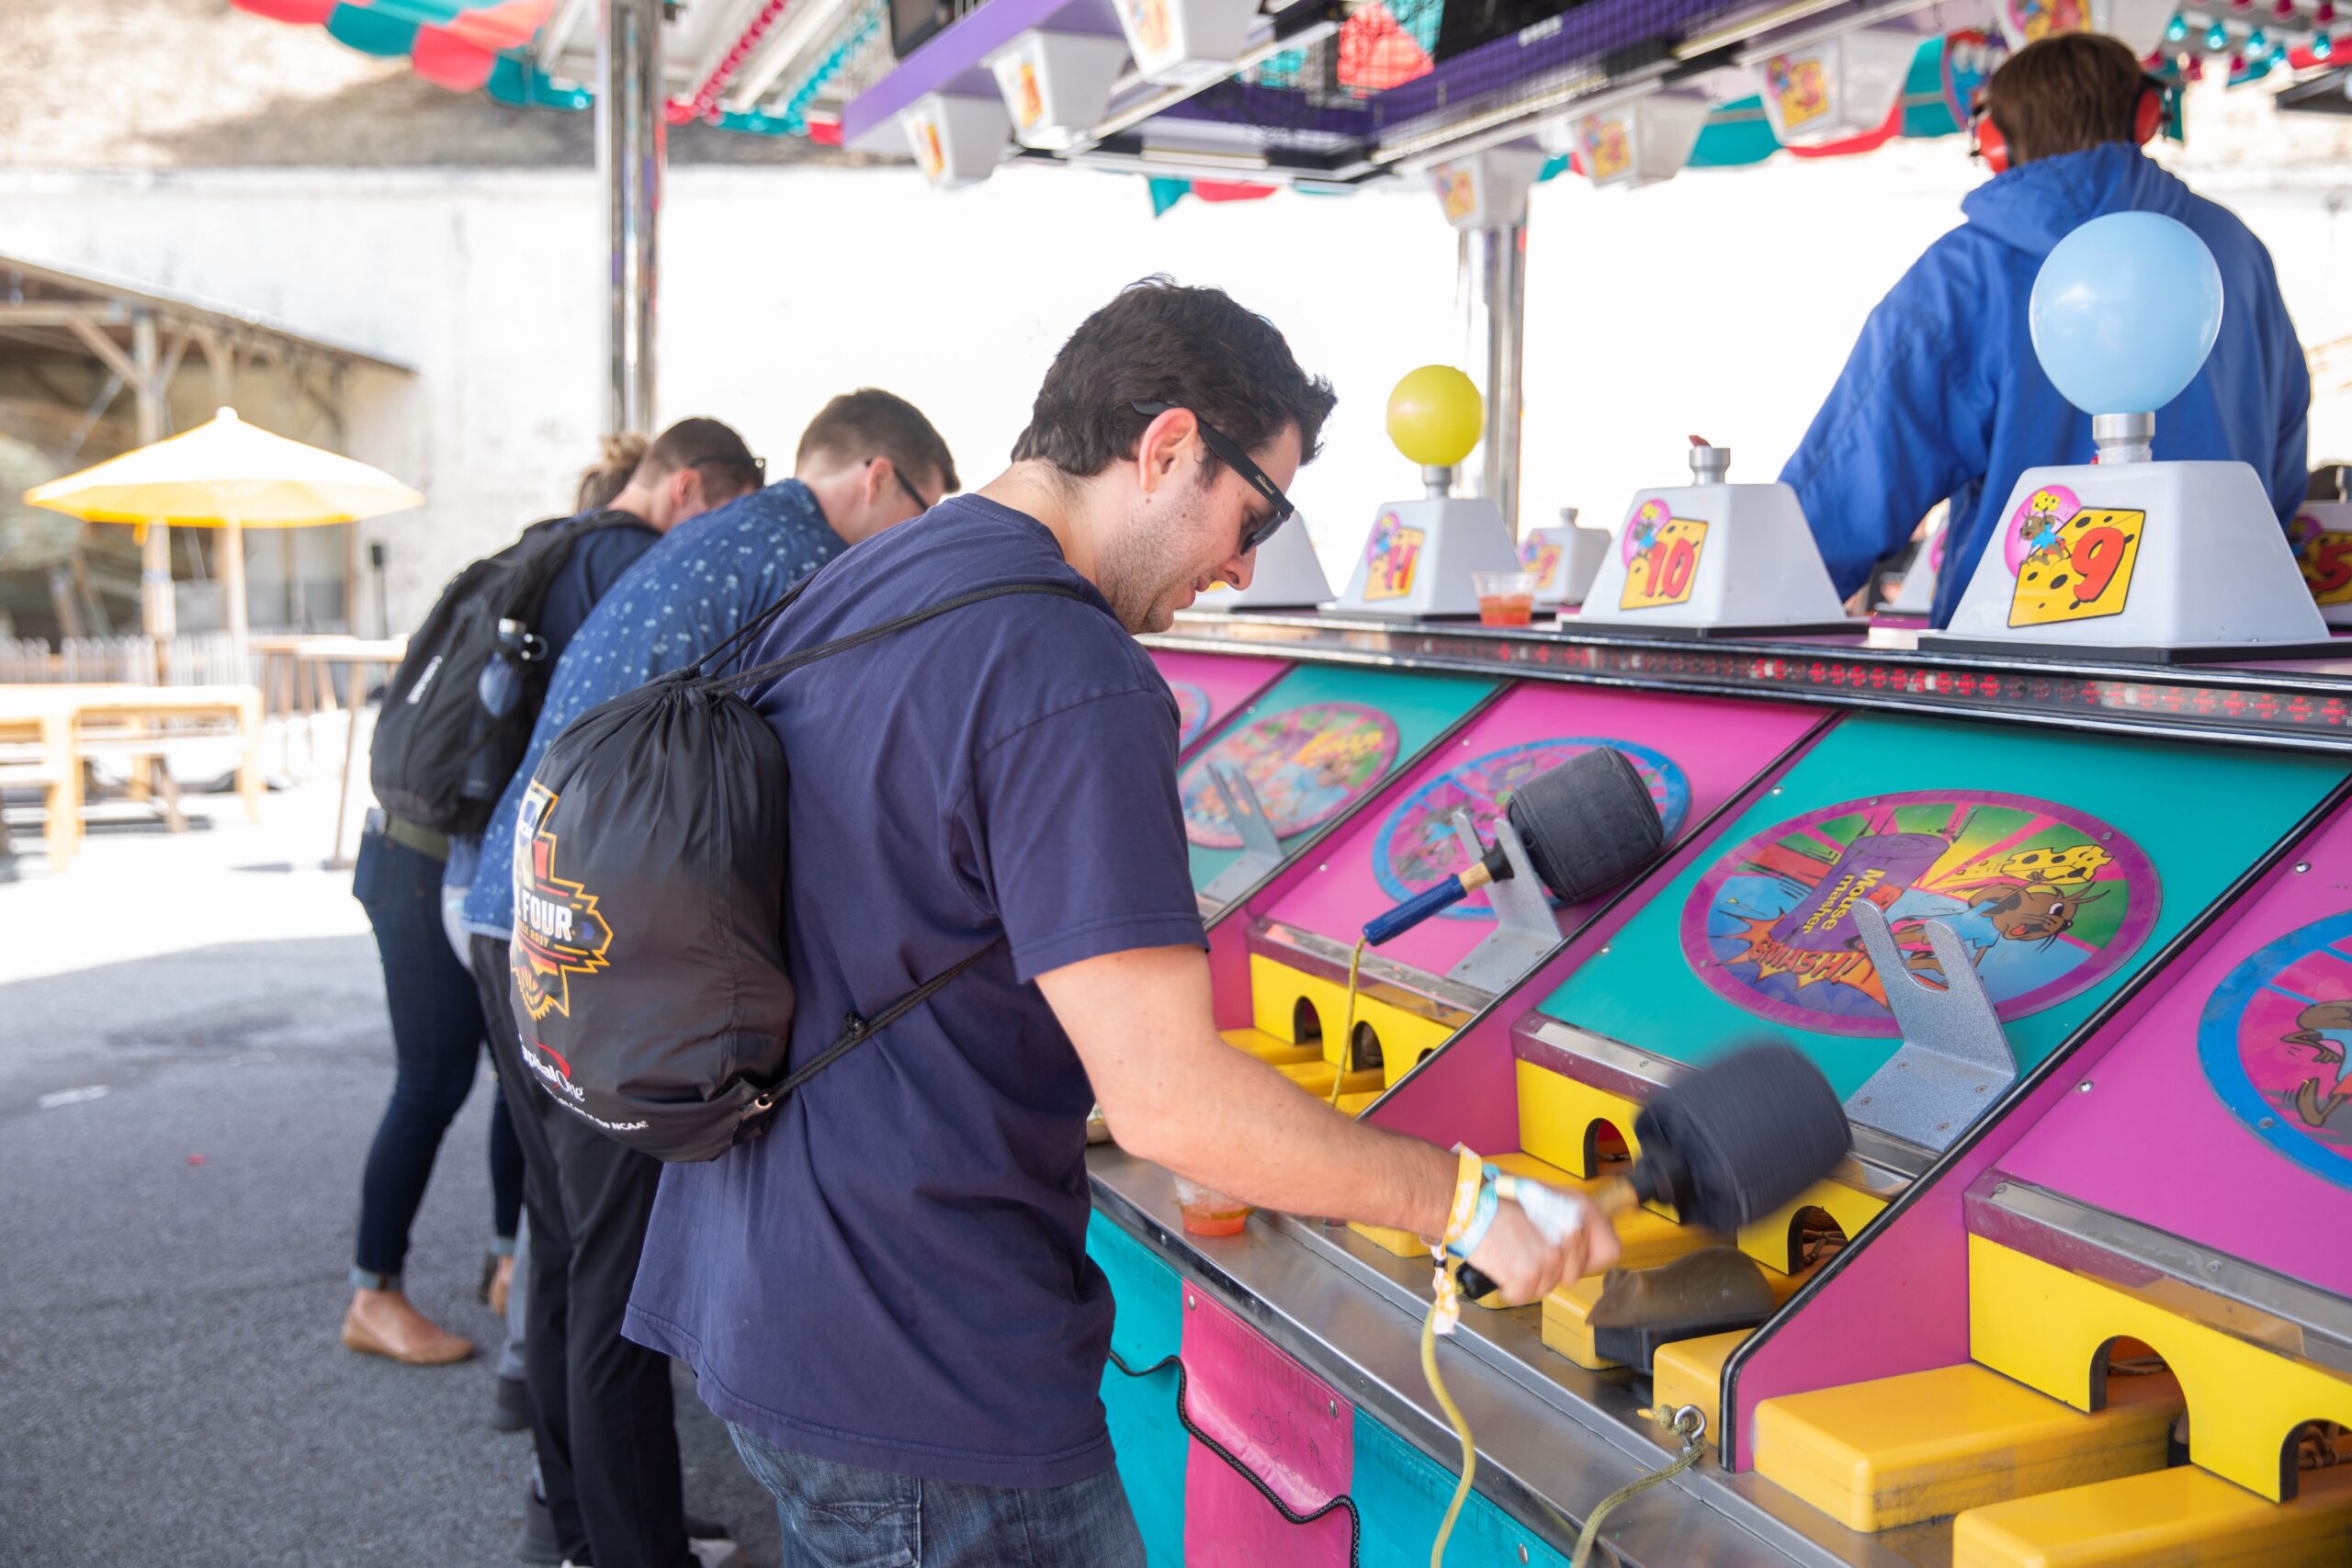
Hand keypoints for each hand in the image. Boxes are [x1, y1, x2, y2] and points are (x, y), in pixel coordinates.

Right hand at [1461, 1191, 1620, 1305]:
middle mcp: (1573, 1234)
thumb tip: (1580, 1240)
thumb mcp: (1545, 1195)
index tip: (1572, 1254)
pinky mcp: (1529, 1275)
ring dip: (1528, 1278)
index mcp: (1581, 1210)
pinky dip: (1509, 1288)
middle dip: (1551, 1268)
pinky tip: (1500, 1266)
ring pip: (1547, 1287)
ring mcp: (1552, 1257)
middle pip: (1572, 1274)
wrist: (1467, 1201)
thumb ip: (1569, 1218)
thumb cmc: (1497, 1195)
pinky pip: (1523, 1296)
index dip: (1590, 1256)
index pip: (1610, 1250)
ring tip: (1510, 1253)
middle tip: (1527, 1248)